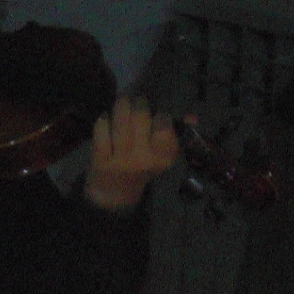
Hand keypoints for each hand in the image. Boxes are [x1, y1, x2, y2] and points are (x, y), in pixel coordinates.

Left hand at [82, 96, 179, 210]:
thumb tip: (192, 117)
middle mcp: (143, 159)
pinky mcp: (101, 159)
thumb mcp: (163, 155)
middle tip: (137, 100)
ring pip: (120, 121)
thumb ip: (178, 134)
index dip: (160, 115)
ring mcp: (121, 159)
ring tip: (123, 101)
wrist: (115, 193)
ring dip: (121, 105)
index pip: (164, 127)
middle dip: (139, 102)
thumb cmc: (143, 167)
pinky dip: (103, 120)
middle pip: (140, 116)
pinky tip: (107, 118)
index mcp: (162, 158)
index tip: (157, 114)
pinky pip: (101, 130)